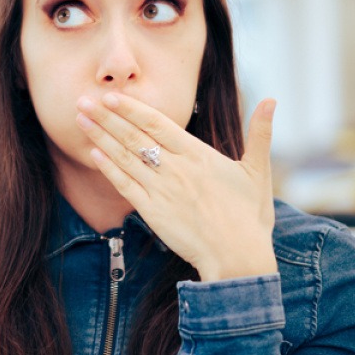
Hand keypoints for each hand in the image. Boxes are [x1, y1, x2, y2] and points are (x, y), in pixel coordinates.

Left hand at [75, 93, 277, 281]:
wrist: (238, 258)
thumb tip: (274, 100)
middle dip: (106, 117)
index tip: (111, 96)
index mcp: (199, 155)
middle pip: (134, 136)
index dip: (132, 109)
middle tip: (82, 100)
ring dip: (100, 137)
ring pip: (125, 157)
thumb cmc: (249, 216)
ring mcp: (162, 191)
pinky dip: (108, 169)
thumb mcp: (258, 171)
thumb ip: (260, 133)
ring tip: (80, 119)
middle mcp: (176, 169)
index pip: (158, 124)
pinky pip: (125, 186)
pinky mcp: (153, 212)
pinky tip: (93, 154)